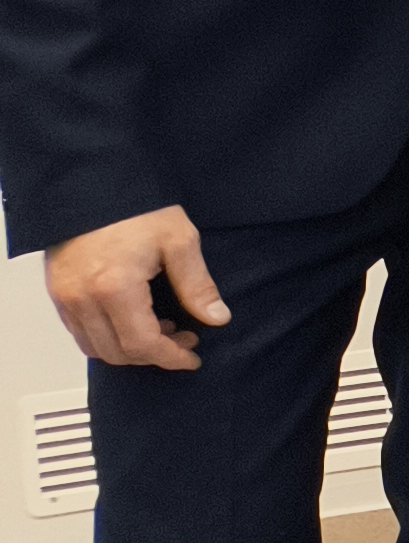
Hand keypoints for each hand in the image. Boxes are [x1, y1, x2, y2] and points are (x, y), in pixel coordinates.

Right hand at [46, 208, 223, 373]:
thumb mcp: (178, 240)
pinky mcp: (58, 292)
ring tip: (162, 330)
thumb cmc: (135, 207)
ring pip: (95, 348)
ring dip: (129, 349)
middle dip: (154, 356)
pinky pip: (79, 331)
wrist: (93, 185)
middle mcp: (83, 298)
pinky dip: (107, 337)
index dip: (171, 357)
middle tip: (184, 340)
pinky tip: (133, 320)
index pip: (142, 344)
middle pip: (117, 353)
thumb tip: (216, 317)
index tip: (191, 357)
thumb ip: (197, 285)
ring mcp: (66, 297)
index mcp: (115, 288)